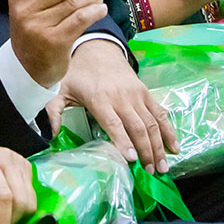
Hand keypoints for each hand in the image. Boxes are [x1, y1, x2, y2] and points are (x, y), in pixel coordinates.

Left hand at [0, 125, 35, 223]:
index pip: (2, 196)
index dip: (1, 221)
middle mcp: (7, 160)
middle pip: (21, 200)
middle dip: (10, 221)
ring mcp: (19, 161)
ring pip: (30, 199)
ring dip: (17, 216)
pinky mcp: (26, 166)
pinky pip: (32, 194)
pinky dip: (21, 207)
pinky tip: (5, 206)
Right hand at [8, 0, 108, 87]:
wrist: (28, 68)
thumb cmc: (34, 32)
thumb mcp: (29, 10)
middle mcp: (25, 10)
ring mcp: (38, 27)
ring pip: (74, 2)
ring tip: (98, 1)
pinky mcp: (54, 41)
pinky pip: (81, 18)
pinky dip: (95, 11)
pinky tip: (100, 10)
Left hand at [46, 40, 177, 172]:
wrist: (98, 50)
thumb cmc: (78, 75)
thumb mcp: (60, 90)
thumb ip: (53, 112)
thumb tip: (49, 136)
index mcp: (99, 98)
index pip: (113, 123)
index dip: (123, 141)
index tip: (131, 159)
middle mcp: (121, 97)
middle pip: (137, 127)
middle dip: (145, 151)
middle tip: (150, 173)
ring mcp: (136, 95)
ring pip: (151, 123)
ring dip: (159, 146)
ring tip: (162, 168)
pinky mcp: (146, 93)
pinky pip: (160, 113)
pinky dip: (169, 131)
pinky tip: (174, 148)